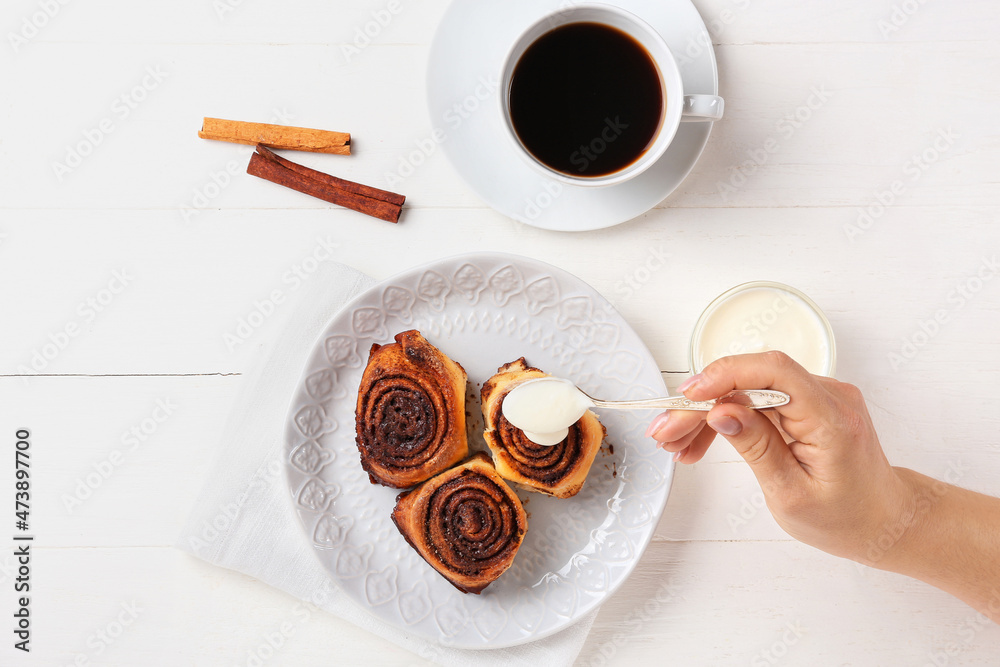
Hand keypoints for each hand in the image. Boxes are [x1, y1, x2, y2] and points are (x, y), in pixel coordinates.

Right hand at [646, 351, 913, 563]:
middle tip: (666, 431)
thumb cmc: (847, 517)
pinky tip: (701, 441)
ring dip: (708, 413)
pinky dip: (727, 418)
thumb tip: (722, 412)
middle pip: (751, 381)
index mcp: (831, 418)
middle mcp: (828, 396)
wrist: (883, 520)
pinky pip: (757, 400)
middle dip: (702, 403)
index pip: (774, 372)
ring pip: (747, 390)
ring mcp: (817, 397)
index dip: (726, 374)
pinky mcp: (806, 404)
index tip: (689, 394)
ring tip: (676, 444)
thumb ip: (757, 448)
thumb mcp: (792, 494)